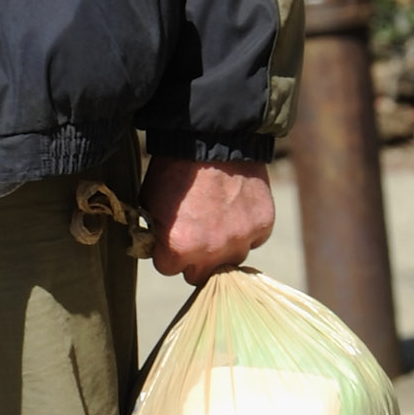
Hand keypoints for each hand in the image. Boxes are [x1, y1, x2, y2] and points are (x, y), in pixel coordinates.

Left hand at [142, 155, 273, 284]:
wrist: (212, 138)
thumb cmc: (175, 168)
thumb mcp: (150, 201)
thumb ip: (156, 232)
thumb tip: (158, 246)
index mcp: (179, 247)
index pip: (168, 268)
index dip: (166, 252)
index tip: (169, 237)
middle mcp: (212, 251)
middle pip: (200, 275)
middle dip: (194, 259)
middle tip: (193, 235)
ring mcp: (241, 239)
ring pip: (230, 260)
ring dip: (222, 247)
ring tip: (216, 218)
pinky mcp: (263, 225)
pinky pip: (254, 239)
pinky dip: (245, 228)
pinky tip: (236, 208)